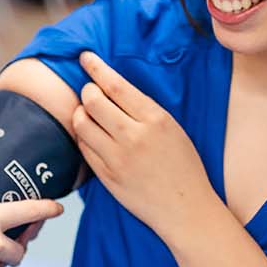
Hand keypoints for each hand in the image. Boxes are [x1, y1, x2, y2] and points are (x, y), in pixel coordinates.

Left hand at [73, 51, 221, 236]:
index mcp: (154, 119)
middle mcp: (133, 137)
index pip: (115, 85)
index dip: (96, 67)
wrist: (185, 209)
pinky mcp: (107, 177)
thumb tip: (112, 88)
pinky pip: (83, 148)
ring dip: (80, 113)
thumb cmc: (183, 167)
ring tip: (88, 114)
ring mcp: (117, 158)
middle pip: (92, 101)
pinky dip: (83, 136)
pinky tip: (91, 135)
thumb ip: (143, 109)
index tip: (86, 57)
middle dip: (87, 91)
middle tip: (91, 92)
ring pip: (81, 124)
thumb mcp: (172, 128)